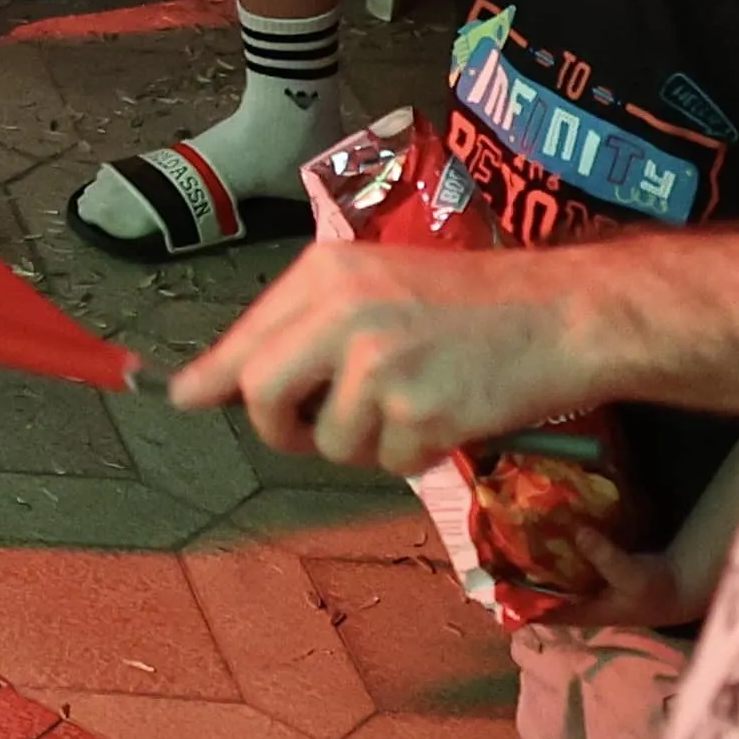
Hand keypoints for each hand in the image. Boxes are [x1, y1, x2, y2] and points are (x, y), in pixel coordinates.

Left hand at [171, 241, 604, 474]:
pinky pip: (387, 463)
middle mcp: (342, 314)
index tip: (180, 399)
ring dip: (363, 442)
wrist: (558, 313)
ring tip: (411, 401)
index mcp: (324, 275)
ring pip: (328, 443)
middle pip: (261, 395)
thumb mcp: (372, 286)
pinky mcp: (420, 412)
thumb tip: (199, 387)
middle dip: (280, 426)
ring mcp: (380, 365)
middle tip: (311, 427)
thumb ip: (294, 328)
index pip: (244, 339)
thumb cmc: (465, 302)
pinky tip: (445, 415)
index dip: (210, 378)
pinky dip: (412, 455)